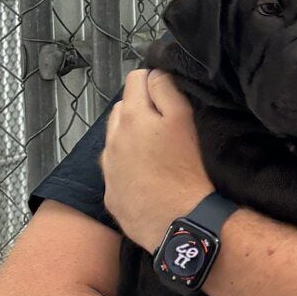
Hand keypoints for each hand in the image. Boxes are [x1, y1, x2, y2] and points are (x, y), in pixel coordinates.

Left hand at [101, 70, 210, 250]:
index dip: (154, 80)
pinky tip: (146, 175)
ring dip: (130, 135)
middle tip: (165, 122)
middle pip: (122, 107)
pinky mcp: (111, 193)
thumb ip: (166, 90)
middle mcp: (113, 138)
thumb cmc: (187, 170)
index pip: (136, 79)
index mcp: (131, 116)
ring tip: (155, 149)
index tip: (169, 91)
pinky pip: (115, 168)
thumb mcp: (184, 120)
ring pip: (115, 138)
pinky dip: (126, 165)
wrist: (180, 222)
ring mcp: (109, 167)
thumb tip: (154, 73)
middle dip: (140, 107)